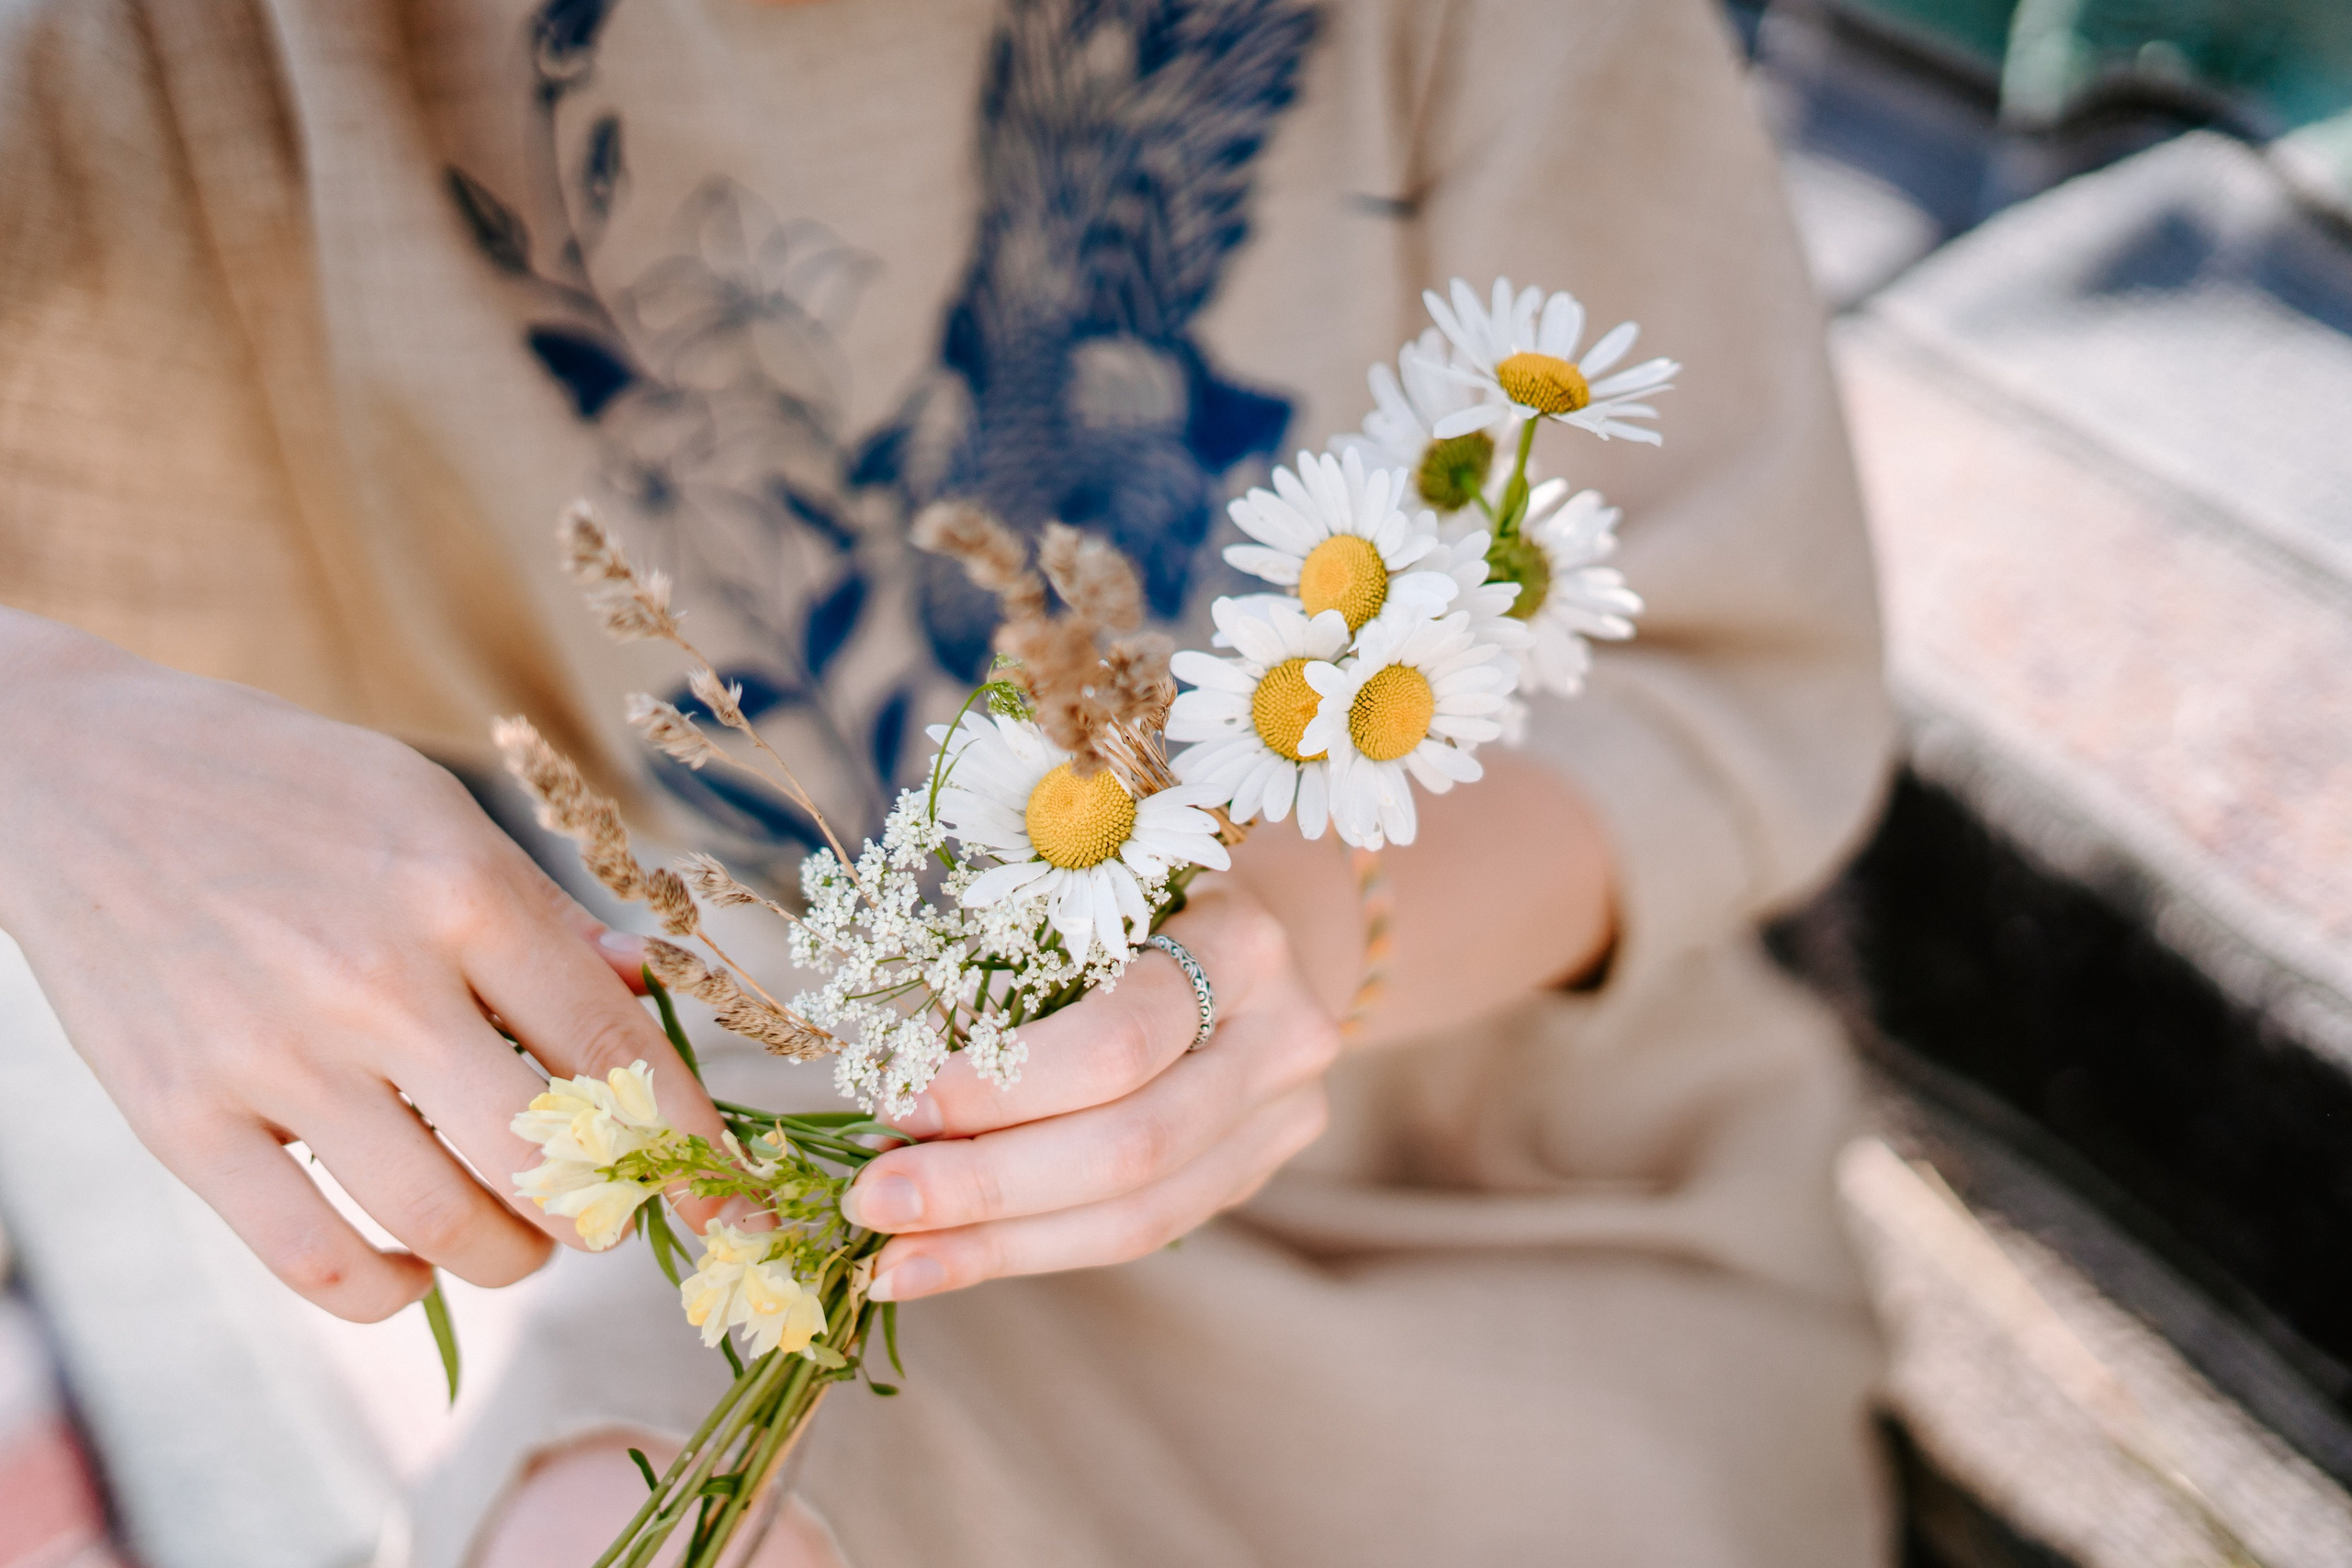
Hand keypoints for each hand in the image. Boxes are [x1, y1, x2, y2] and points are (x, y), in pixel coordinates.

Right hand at [0, 613, 726, 1320]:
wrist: (80, 776)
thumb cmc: (289, 788)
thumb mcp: (436, 810)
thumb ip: (542, 915)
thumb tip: (640, 992)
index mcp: (462, 891)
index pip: (615, 1051)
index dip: (690, 1144)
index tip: (733, 1202)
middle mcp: (377, 979)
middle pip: (543, 1162)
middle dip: (602, 1211)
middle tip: (605, 1209)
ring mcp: (273, 1057)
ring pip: (445, 1226)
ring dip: (512, 1258)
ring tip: (519, 1234)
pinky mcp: (181, 1120)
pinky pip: (317, 1262)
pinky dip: (392, 1291)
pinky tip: (416, 1264)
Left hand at [839, 878, 1339, 1301]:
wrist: (1256, 936)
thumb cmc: (1138, 902)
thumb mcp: (1084, 902)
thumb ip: (1008, 984)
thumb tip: (895, 1104)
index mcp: (1240, 943)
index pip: (1118, 1040)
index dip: (1003, 1087)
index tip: (897, 1104)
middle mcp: (1284, 1035)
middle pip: (1132, 1144)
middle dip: (987, 1184)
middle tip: (874, 1200)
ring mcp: (1283, 1117)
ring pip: (1140, 1214)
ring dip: (999, 1241)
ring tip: (895, 1258)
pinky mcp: (1254, 1174)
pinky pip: (1139, 1232)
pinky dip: (1032, 1248)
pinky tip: (948, 1257)